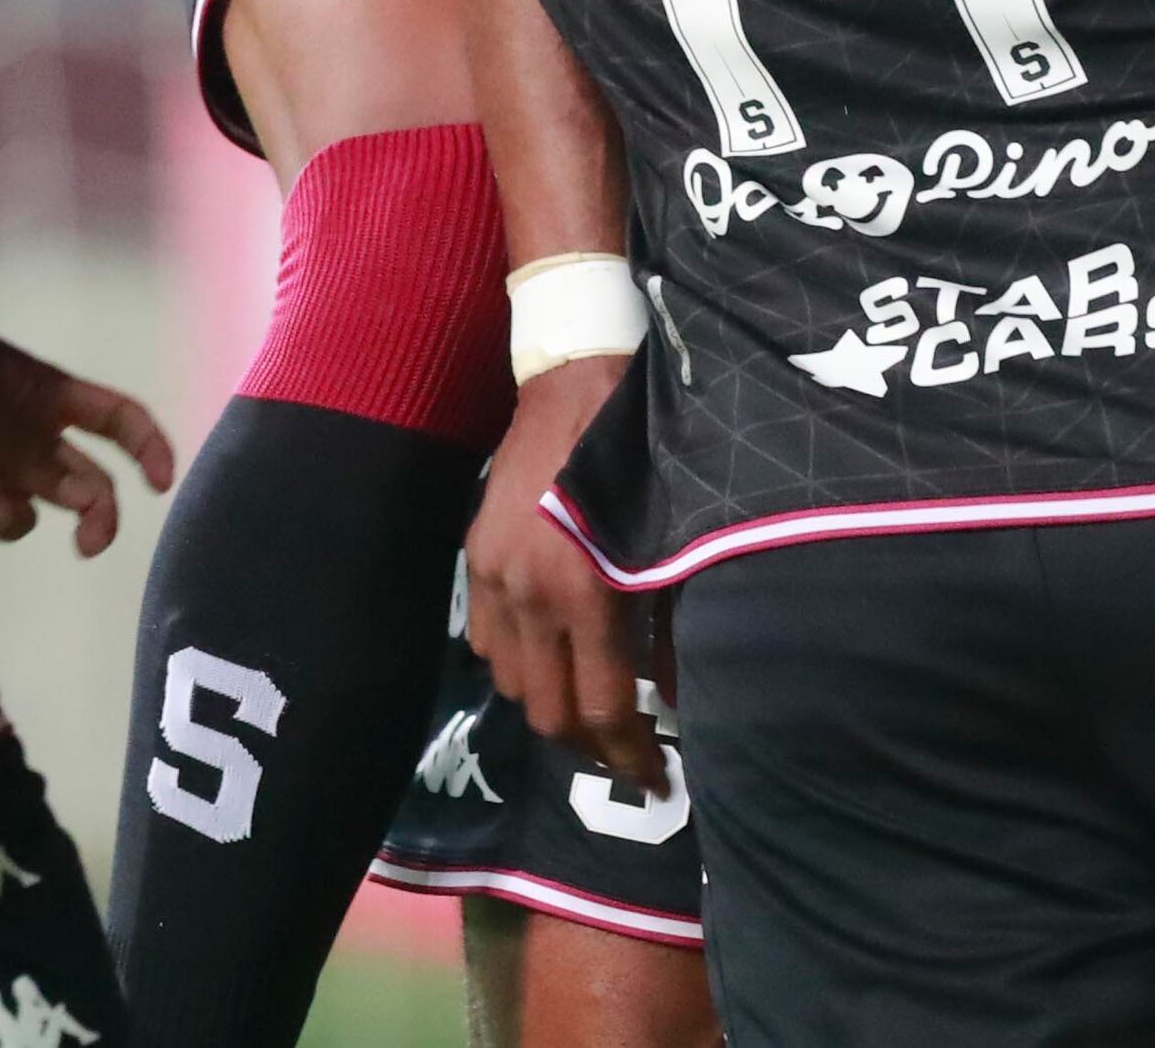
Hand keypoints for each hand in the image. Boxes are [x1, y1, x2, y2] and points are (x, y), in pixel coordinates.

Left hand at [0, 307, 177, 553]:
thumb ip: (33, 452)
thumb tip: (88, 497)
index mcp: (42, 394)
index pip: (115, 417)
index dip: (148, 446)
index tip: (161, 487)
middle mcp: (19, 427)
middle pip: (75, 477)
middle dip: (89, 511)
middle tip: (88, 547)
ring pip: (19, 507)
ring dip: (12, 517)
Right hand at [465, 353, 664, 790]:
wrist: (575, 374)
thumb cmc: (643, 449)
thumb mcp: (671, 538)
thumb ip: (672, 622)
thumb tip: (679, 695)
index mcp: (586, 590)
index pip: (604, 708)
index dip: (630, 757)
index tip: (656, 780)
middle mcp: (530, 595)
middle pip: (550, 713)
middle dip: (591, 745)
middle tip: (626, 752)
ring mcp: (493, 576)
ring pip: (512, 684)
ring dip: (552, 705)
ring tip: (591, 705)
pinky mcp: (474, 557)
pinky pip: (486, 642)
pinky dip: (518, 664)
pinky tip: (550, 654)